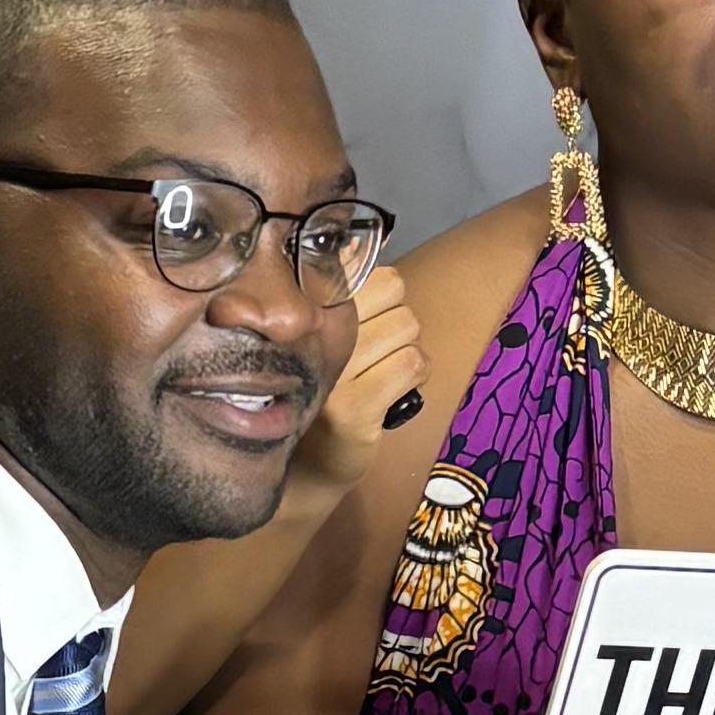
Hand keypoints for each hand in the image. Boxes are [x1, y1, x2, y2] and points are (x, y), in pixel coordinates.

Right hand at [316, 253, 429, 451]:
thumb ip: (338, 293)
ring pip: (407, 325)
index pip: (356, 264)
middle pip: (392, 287)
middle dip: (394, 317)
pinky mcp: (355, 408)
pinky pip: (413, 363)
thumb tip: (357, 244)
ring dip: (405, 348)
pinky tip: (393, 391)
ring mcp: (333, 372)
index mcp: (301, 310)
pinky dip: (414, 375)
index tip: (358, 316)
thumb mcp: (321, 337)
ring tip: (380, 372)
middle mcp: (311, 335)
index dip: (370, 287)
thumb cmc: (320, 391)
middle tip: (373, 349)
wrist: (303, 470)